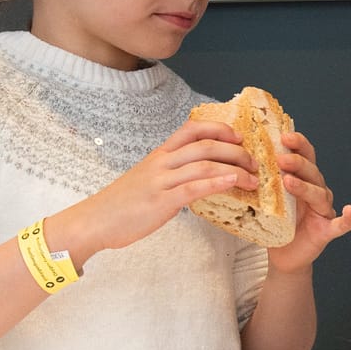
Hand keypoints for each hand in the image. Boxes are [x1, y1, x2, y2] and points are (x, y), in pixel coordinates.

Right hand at [58, 120, 255, 257]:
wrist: (95, 221)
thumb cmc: (123, 204)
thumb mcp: (148, 179)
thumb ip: (171, 173)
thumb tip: (198, 175)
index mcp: (160, 155)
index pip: (192, 129)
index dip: (219, 128)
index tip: (239, 136)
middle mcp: (162, 163)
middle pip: (205, 145)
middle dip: (235, 151)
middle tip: (254, 162)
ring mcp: (161, 181)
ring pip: (204, 164)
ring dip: (234, 168)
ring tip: (253, 177)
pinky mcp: (162, 202)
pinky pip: (194, 188)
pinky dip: (217, 183)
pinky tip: (234, 183)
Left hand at [269, 129, 350, 269]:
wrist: (283, 255)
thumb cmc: (275, 223)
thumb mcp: (265, 197)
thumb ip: (261, 179)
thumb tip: (238, 158)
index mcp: (304, 179)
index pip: (306, 156)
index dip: (298, 144)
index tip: (284, 136)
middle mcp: (317, 191)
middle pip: (312, 172)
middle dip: (298, 163)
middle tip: (281, 159)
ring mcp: (323, 211)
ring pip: (319, 194)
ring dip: (306, 187)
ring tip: (289, 182)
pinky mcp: (326, 231)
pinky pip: (340, 225)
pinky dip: (347, 218)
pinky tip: (349, 210)